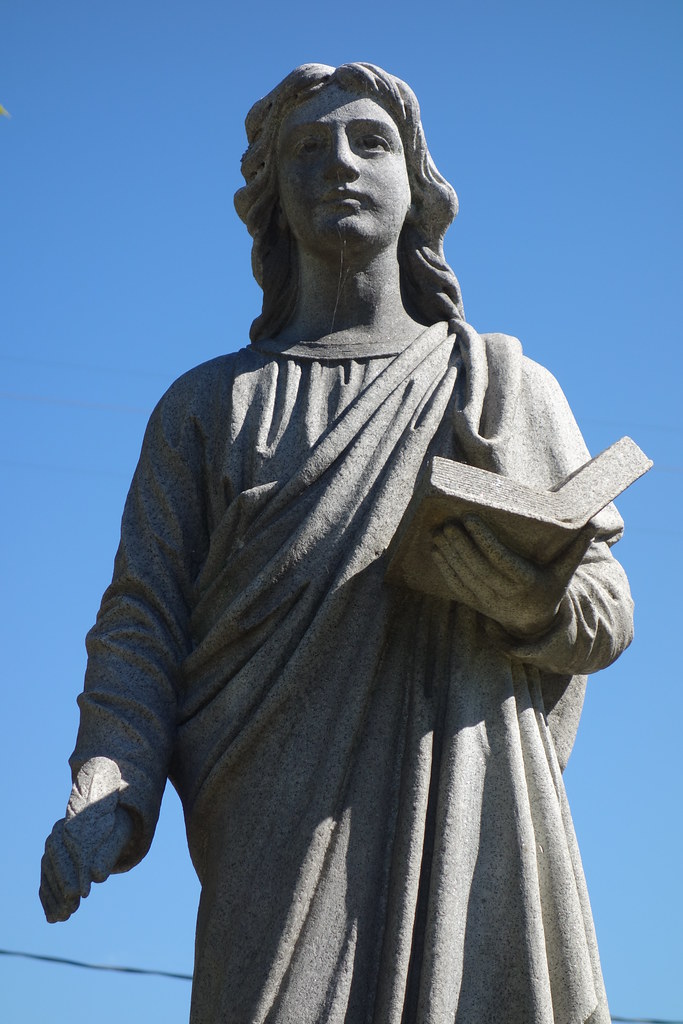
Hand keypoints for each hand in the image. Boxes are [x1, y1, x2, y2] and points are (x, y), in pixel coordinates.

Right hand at [40, 758, 133, 922]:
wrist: (110, 827)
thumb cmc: (115, 831)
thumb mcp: (118, 838)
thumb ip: (108, 854)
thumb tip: (96, 876)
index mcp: (70, 823)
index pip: (69, 849)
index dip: (75, 872)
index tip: (83, 893)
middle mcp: (55, 836)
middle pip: (54, 864)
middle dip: (63, 888)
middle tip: (73, 907)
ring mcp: (50, 852)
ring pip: (48, 877)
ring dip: (55, 898)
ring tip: (65, 916)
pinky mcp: (49, 866)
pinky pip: (46, 884)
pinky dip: (49, 901)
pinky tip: (54, 918)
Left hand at [432, 514, 593, 635]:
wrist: (536, 624)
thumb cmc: (549, 589)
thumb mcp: (564, 572)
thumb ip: (576, 548)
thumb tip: (595, 524)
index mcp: (526, 582)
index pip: (501, 559)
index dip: (484, 540)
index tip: (470, 519)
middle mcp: (506, 594)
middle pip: (479, 568)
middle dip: (461, 546)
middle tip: (448, 524)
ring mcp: (489, 602)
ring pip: (465, 577)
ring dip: (449, 555)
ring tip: (438, 533)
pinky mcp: (477, 605)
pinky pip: (457, 587)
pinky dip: (445, 569)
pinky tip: (436, 551)